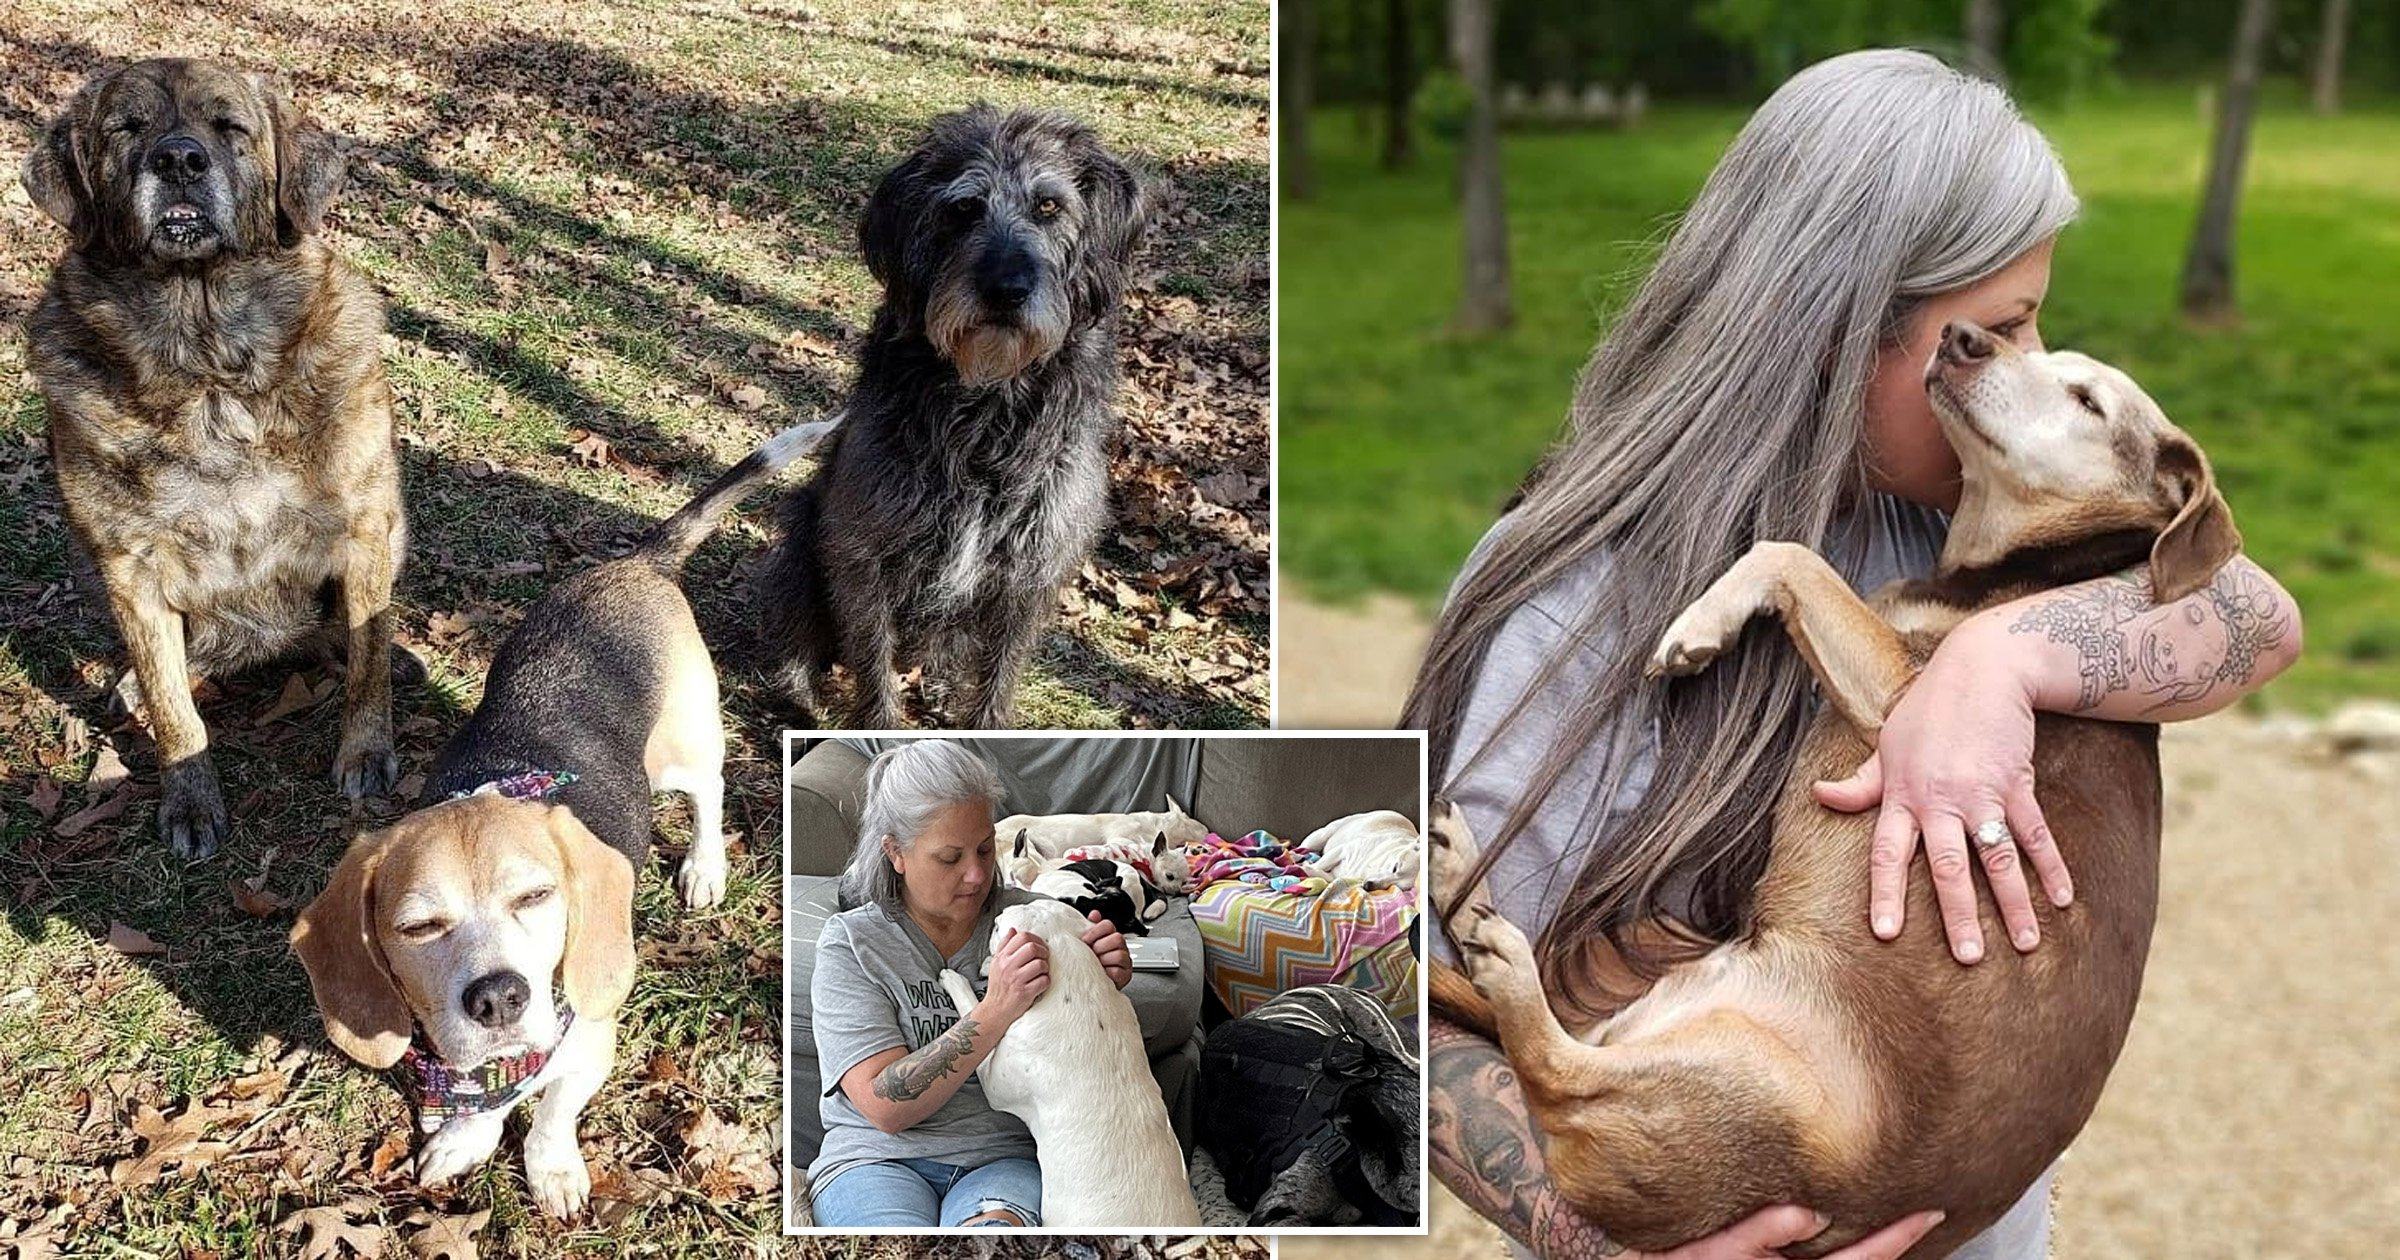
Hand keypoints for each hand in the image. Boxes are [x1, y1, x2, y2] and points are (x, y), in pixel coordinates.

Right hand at [979, 927, 1050, 1023]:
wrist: (995, 1010)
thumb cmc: (998, 986)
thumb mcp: (996, 963)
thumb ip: (1004, 945)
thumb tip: (1013, 930)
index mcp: (1002, 958)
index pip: (1021, 937)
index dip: (1035, 939)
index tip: (1039, 946)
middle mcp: (1008, 967)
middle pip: (1032, 948)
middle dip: (1043, 951)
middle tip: (1043, 958)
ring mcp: (1016, 980)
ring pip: (1040, 964)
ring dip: (1045, 968)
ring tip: (1041, 972)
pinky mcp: (1025, 993)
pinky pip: (1044, 981)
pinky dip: (1046, 981)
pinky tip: (1040, 983)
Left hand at [1081, 911, 1132, 988]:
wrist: (1092, 982)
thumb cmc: (1092, 961)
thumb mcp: (1089, 942)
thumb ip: (1091, 927)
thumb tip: (1094, 914)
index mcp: (1111, 936)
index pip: (1108, 925)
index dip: (1095, 931)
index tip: (1086, 940)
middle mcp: (1120, 947)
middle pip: (1117, 938)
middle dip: (1101, 946)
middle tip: (1093, 953)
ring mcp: (1125, 961)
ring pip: (1119, 955)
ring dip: (1105, 960)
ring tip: (1098, 964)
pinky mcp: (1125, 975)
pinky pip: (1118, 971)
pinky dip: (1108, 973)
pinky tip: (1103, 973)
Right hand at [1629, 1206, 1945, 1259]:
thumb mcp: (1711, 1248)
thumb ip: (1761, 1232)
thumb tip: (1813, 1212)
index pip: (1859, 1259)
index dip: (1898, 1236)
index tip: (1932, 1211)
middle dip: (1893, 1240)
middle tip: (1927, 1210)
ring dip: (1868, 1244)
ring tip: (1892, 1213)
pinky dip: (1839, 1244)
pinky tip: (1838, 1223)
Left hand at [1813, 618, 2074, 964]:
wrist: (1982, 668)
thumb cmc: (1928, 709)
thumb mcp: (1886, 744)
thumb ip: (1860, 783)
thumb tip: (1821, 795)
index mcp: (1901, 796)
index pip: (1887, 854)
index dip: (1886, 894)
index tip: (1886, 934)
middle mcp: (1939, 800)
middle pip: (1948, 867)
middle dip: (1959, 915)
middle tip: (1969, 957)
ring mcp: (1981, 793)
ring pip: (1998, 858)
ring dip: (2014, 903)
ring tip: (2026, 944)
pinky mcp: (2017, 782)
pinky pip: (2035, 833)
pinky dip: (2051, 867)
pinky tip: (2064, 900)